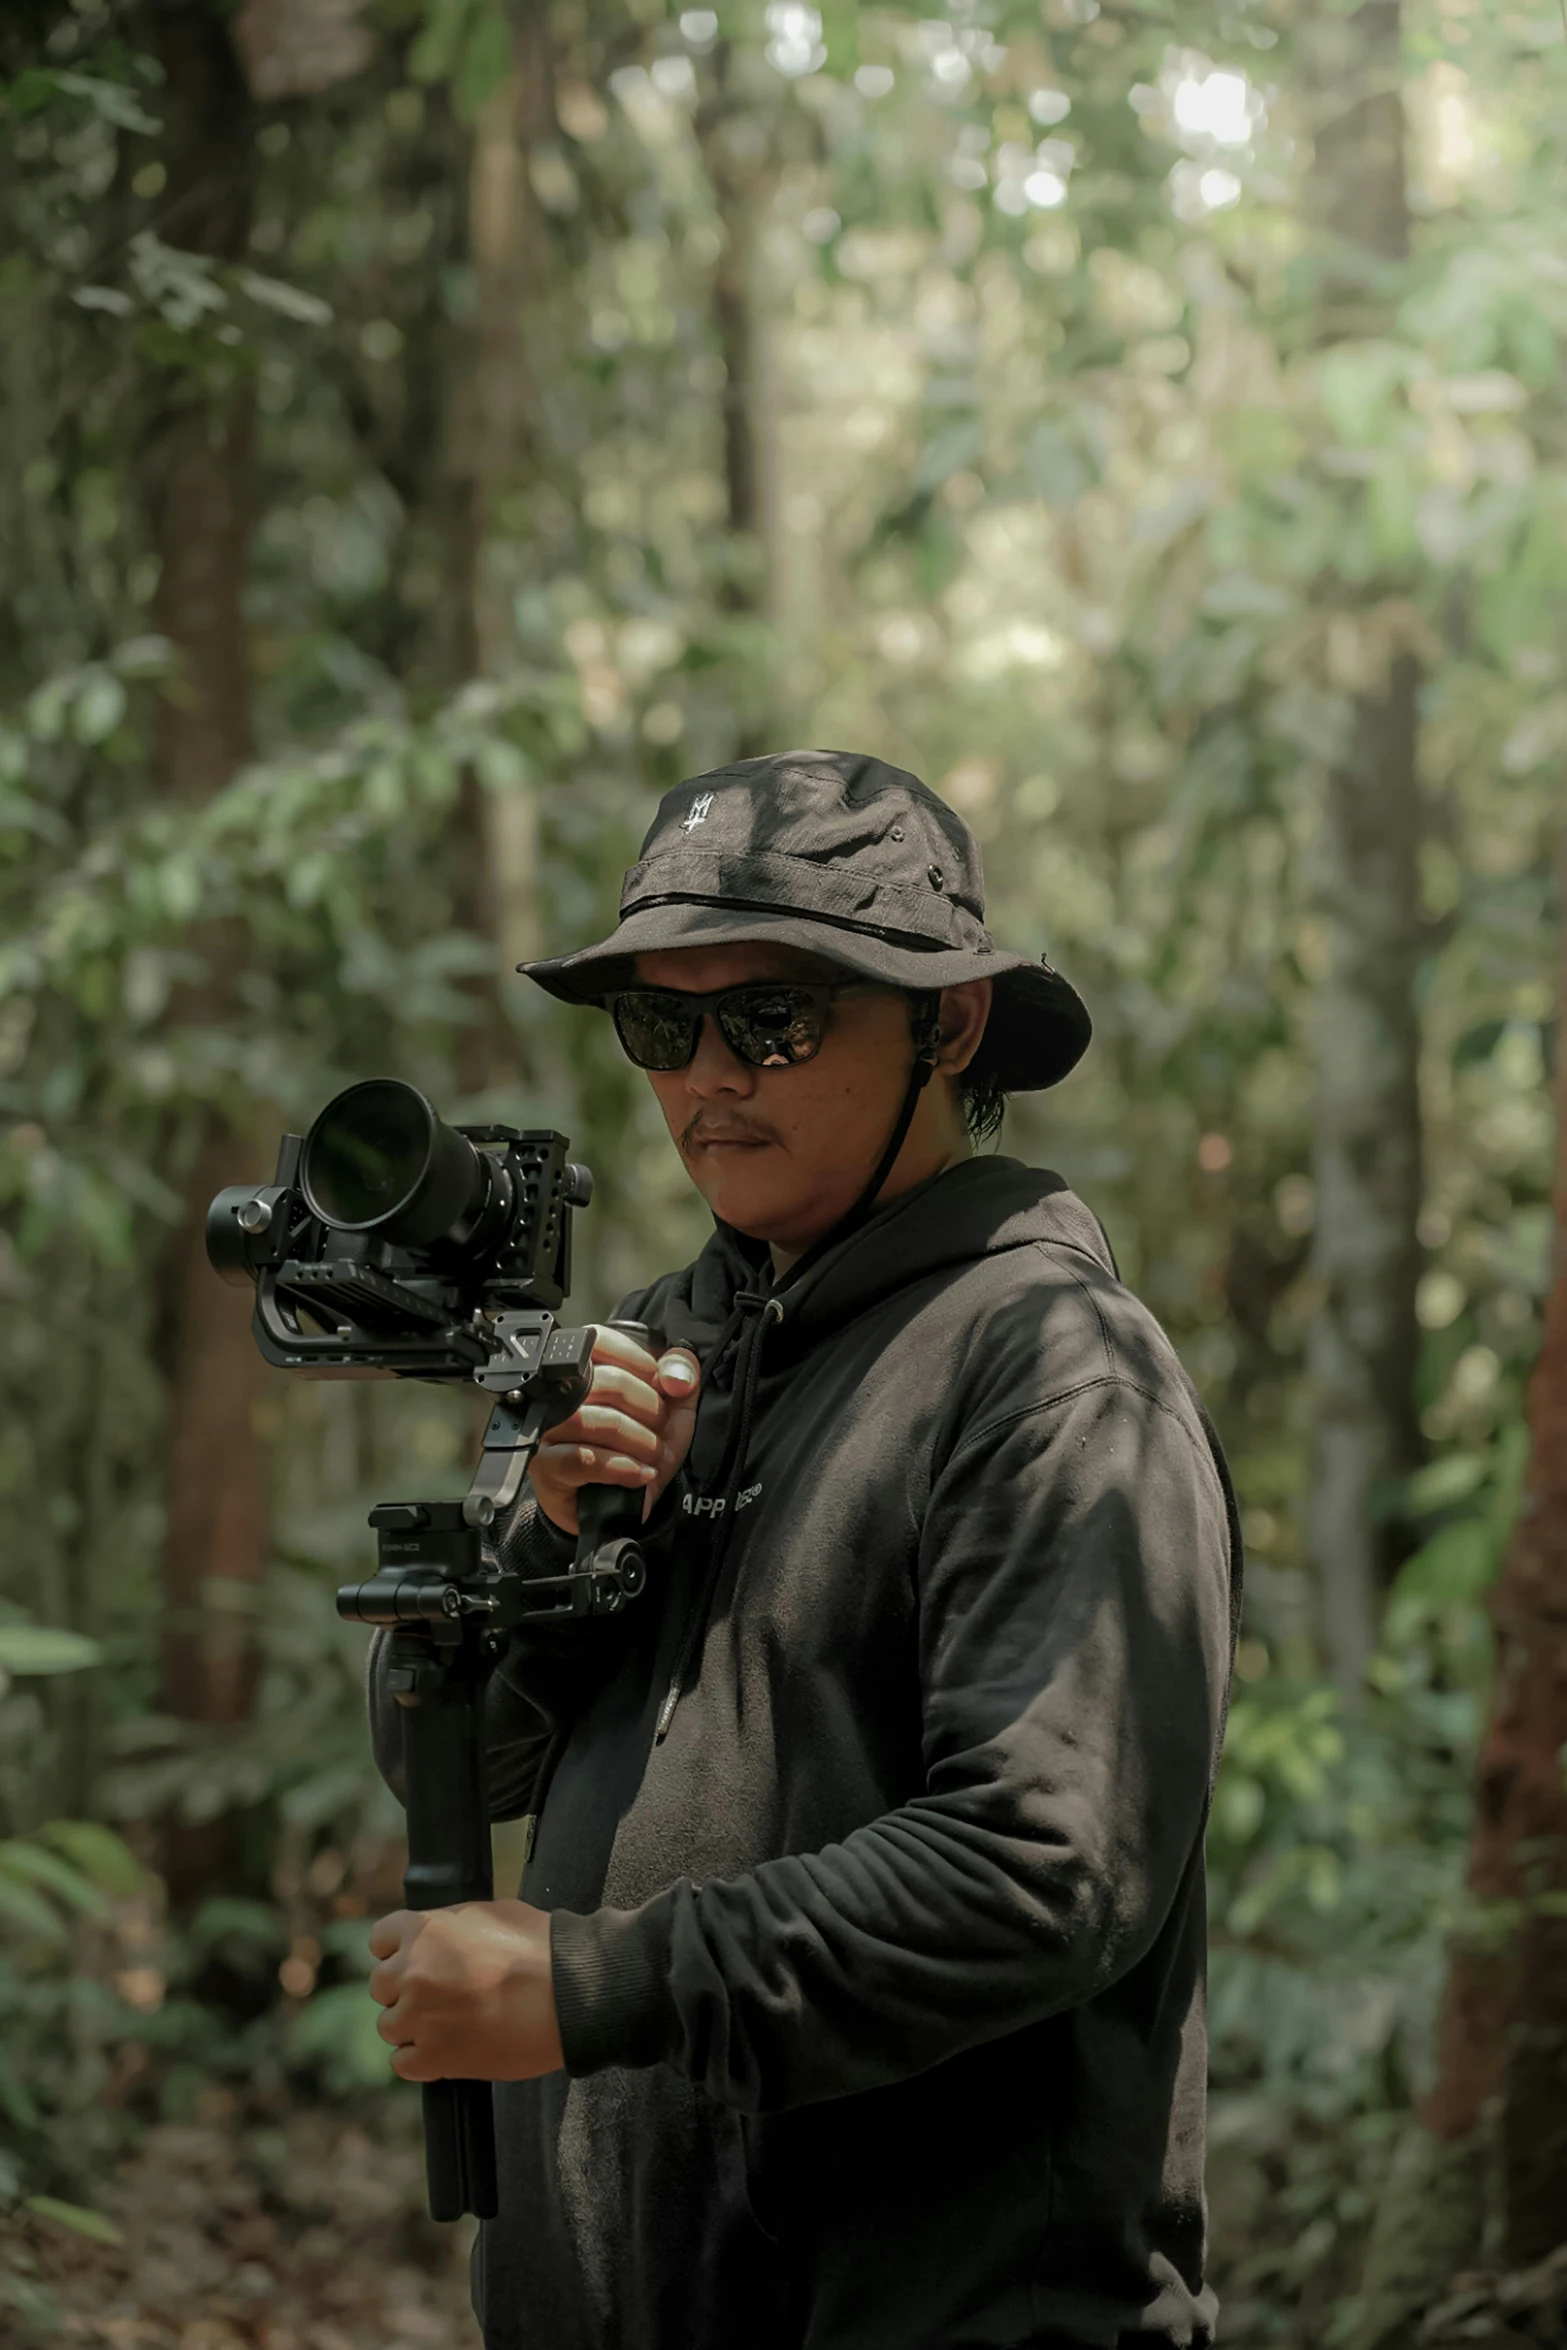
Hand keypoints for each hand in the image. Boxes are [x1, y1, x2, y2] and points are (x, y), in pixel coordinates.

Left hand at [368, 1900, 562, 2082]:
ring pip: (390, 2026)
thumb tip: (436, 1937)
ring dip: (413, 2026)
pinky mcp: (434, 2058)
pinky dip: (421, 2059)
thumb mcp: (490, 1913)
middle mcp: (412, 1972)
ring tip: (449, 2023)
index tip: (415, 1960)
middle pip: (381, 1985)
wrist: (568, 1994)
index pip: (381, 1939)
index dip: (399, 1949)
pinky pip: (403, 2063)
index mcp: (423, 1930)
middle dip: (406, 1989)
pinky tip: (447, 2048)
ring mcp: (420, 2018)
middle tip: (440, 1994)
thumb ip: (450, 1925)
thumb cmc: (539, 1948)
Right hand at [529, 1323, 700, 1535]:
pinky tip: (638, 1474)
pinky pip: (583, 1458)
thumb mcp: (674, 1407)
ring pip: (593, 1420)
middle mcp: (558, 1394)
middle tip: (659, 1431)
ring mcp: (548, 1430)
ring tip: (651, 1457)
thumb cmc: (640, 1447)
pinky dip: (621, 1467)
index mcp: (585, 1368)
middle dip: (648, 1409)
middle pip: (604, 1381)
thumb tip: (676, 1375)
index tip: (661, 1388)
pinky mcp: (546, 1467)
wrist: (624, 1504)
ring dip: (637, 1441)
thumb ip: (682, 1373)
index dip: (640, 1361)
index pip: (600, 1339)